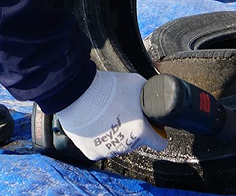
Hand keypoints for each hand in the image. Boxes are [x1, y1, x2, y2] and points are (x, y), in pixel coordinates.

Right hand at [54, 70, 168, 160]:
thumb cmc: (105, 88)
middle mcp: (126, 146)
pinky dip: (99, 139)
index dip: (157, 133)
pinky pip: (101, 147)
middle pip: (136, 142)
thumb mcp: (136, 83)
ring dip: (116, 134)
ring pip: (118, 145)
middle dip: (132, 129)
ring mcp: (109, 151)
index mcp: (141, 132)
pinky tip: (96, 125)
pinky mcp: (92, 153)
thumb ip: (148, 93)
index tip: (151, 126)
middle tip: (122, 113)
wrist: (76, 94)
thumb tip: (153, 95)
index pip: (160, 143)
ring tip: (106, 116)